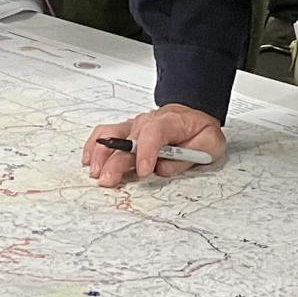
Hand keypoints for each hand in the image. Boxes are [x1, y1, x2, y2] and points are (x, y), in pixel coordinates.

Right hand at [83, 105, 225, 184]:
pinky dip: (93, 146)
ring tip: (96, 173)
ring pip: (111, 135)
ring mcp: (133, 126)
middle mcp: (147, 122)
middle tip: (110, 180)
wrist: (192, 115)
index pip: (154, 133)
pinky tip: (89, 160)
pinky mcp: (125, 131)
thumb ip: (187, 158)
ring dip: (101, 154)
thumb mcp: (209, 144)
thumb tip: (162, 169)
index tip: (144, 171)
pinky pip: (104, 134)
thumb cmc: (199, 131)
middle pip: (128, 140)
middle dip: (117, 162)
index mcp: (170, 122)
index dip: (147, 152)